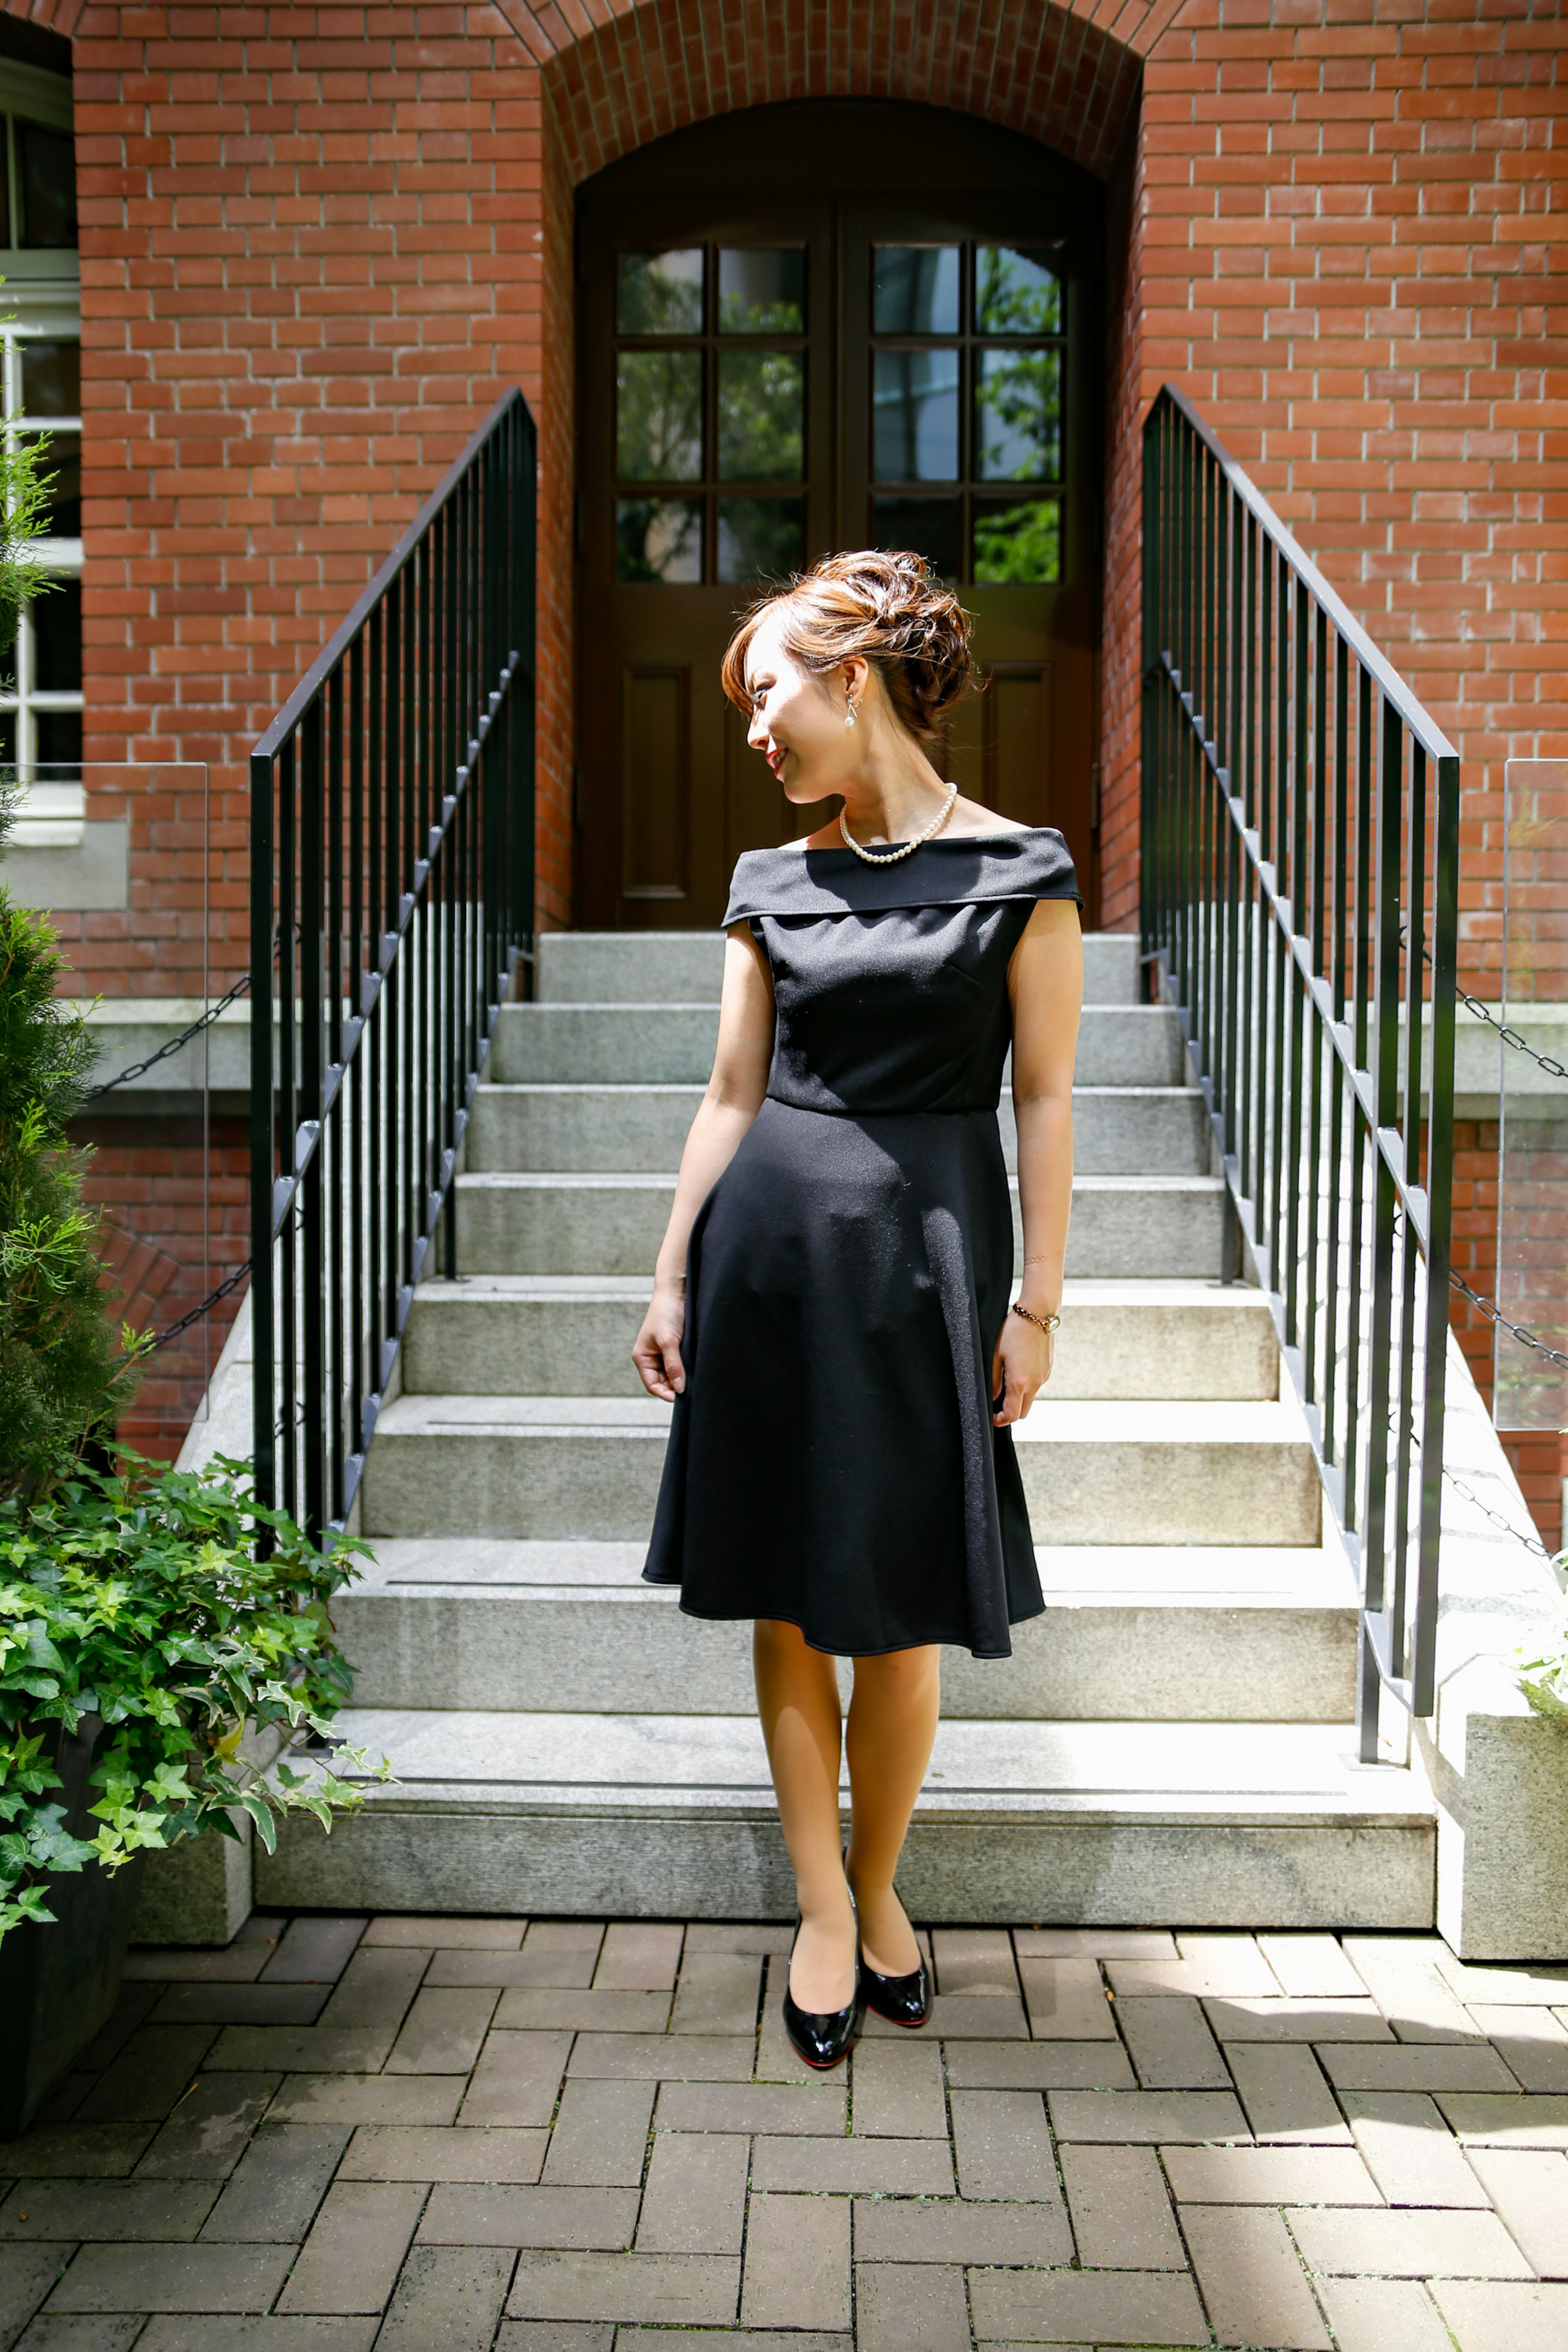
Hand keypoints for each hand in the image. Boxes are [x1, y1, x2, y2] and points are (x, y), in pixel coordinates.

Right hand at [633, 1278, 687, 1400]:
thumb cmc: (665, 1313)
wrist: (676, 1292)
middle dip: (674, 1386)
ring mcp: (663, 1353)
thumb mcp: (669, 1341)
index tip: (679, 1396)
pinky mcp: (675, 1347)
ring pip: (672, 1374)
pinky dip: (685, 1368)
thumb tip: (679, 1388)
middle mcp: (651, 1357)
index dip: (665, 1393)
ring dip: (681, 1377)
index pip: (652, 1384)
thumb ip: (673, 1365)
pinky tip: (693, 1368)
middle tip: (689, 1388)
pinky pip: (679, 1364)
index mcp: (642, 1357)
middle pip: (663, 1382)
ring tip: (692, 1377)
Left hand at [991, 1309, 1053, 1426]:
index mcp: (1020, 1382)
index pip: (1012, 1415)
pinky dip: (1026, 1387)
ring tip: (1005, 1383)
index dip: (1000, 1420)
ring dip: (1018, 1398)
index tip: (992, 1417)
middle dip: (1009, 1413)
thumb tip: (993, 1396)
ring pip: (1030, 1399)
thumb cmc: (1013, 1330)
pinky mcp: (1048, 1369)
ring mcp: (1044, 1376)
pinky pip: (1036, 1385)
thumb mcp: (995, 1355)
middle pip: (1023, 1412)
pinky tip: (1016, 1371)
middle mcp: (1035, 1383)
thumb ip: (993, 1380)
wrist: (1038, 1313)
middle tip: (996, 1404)